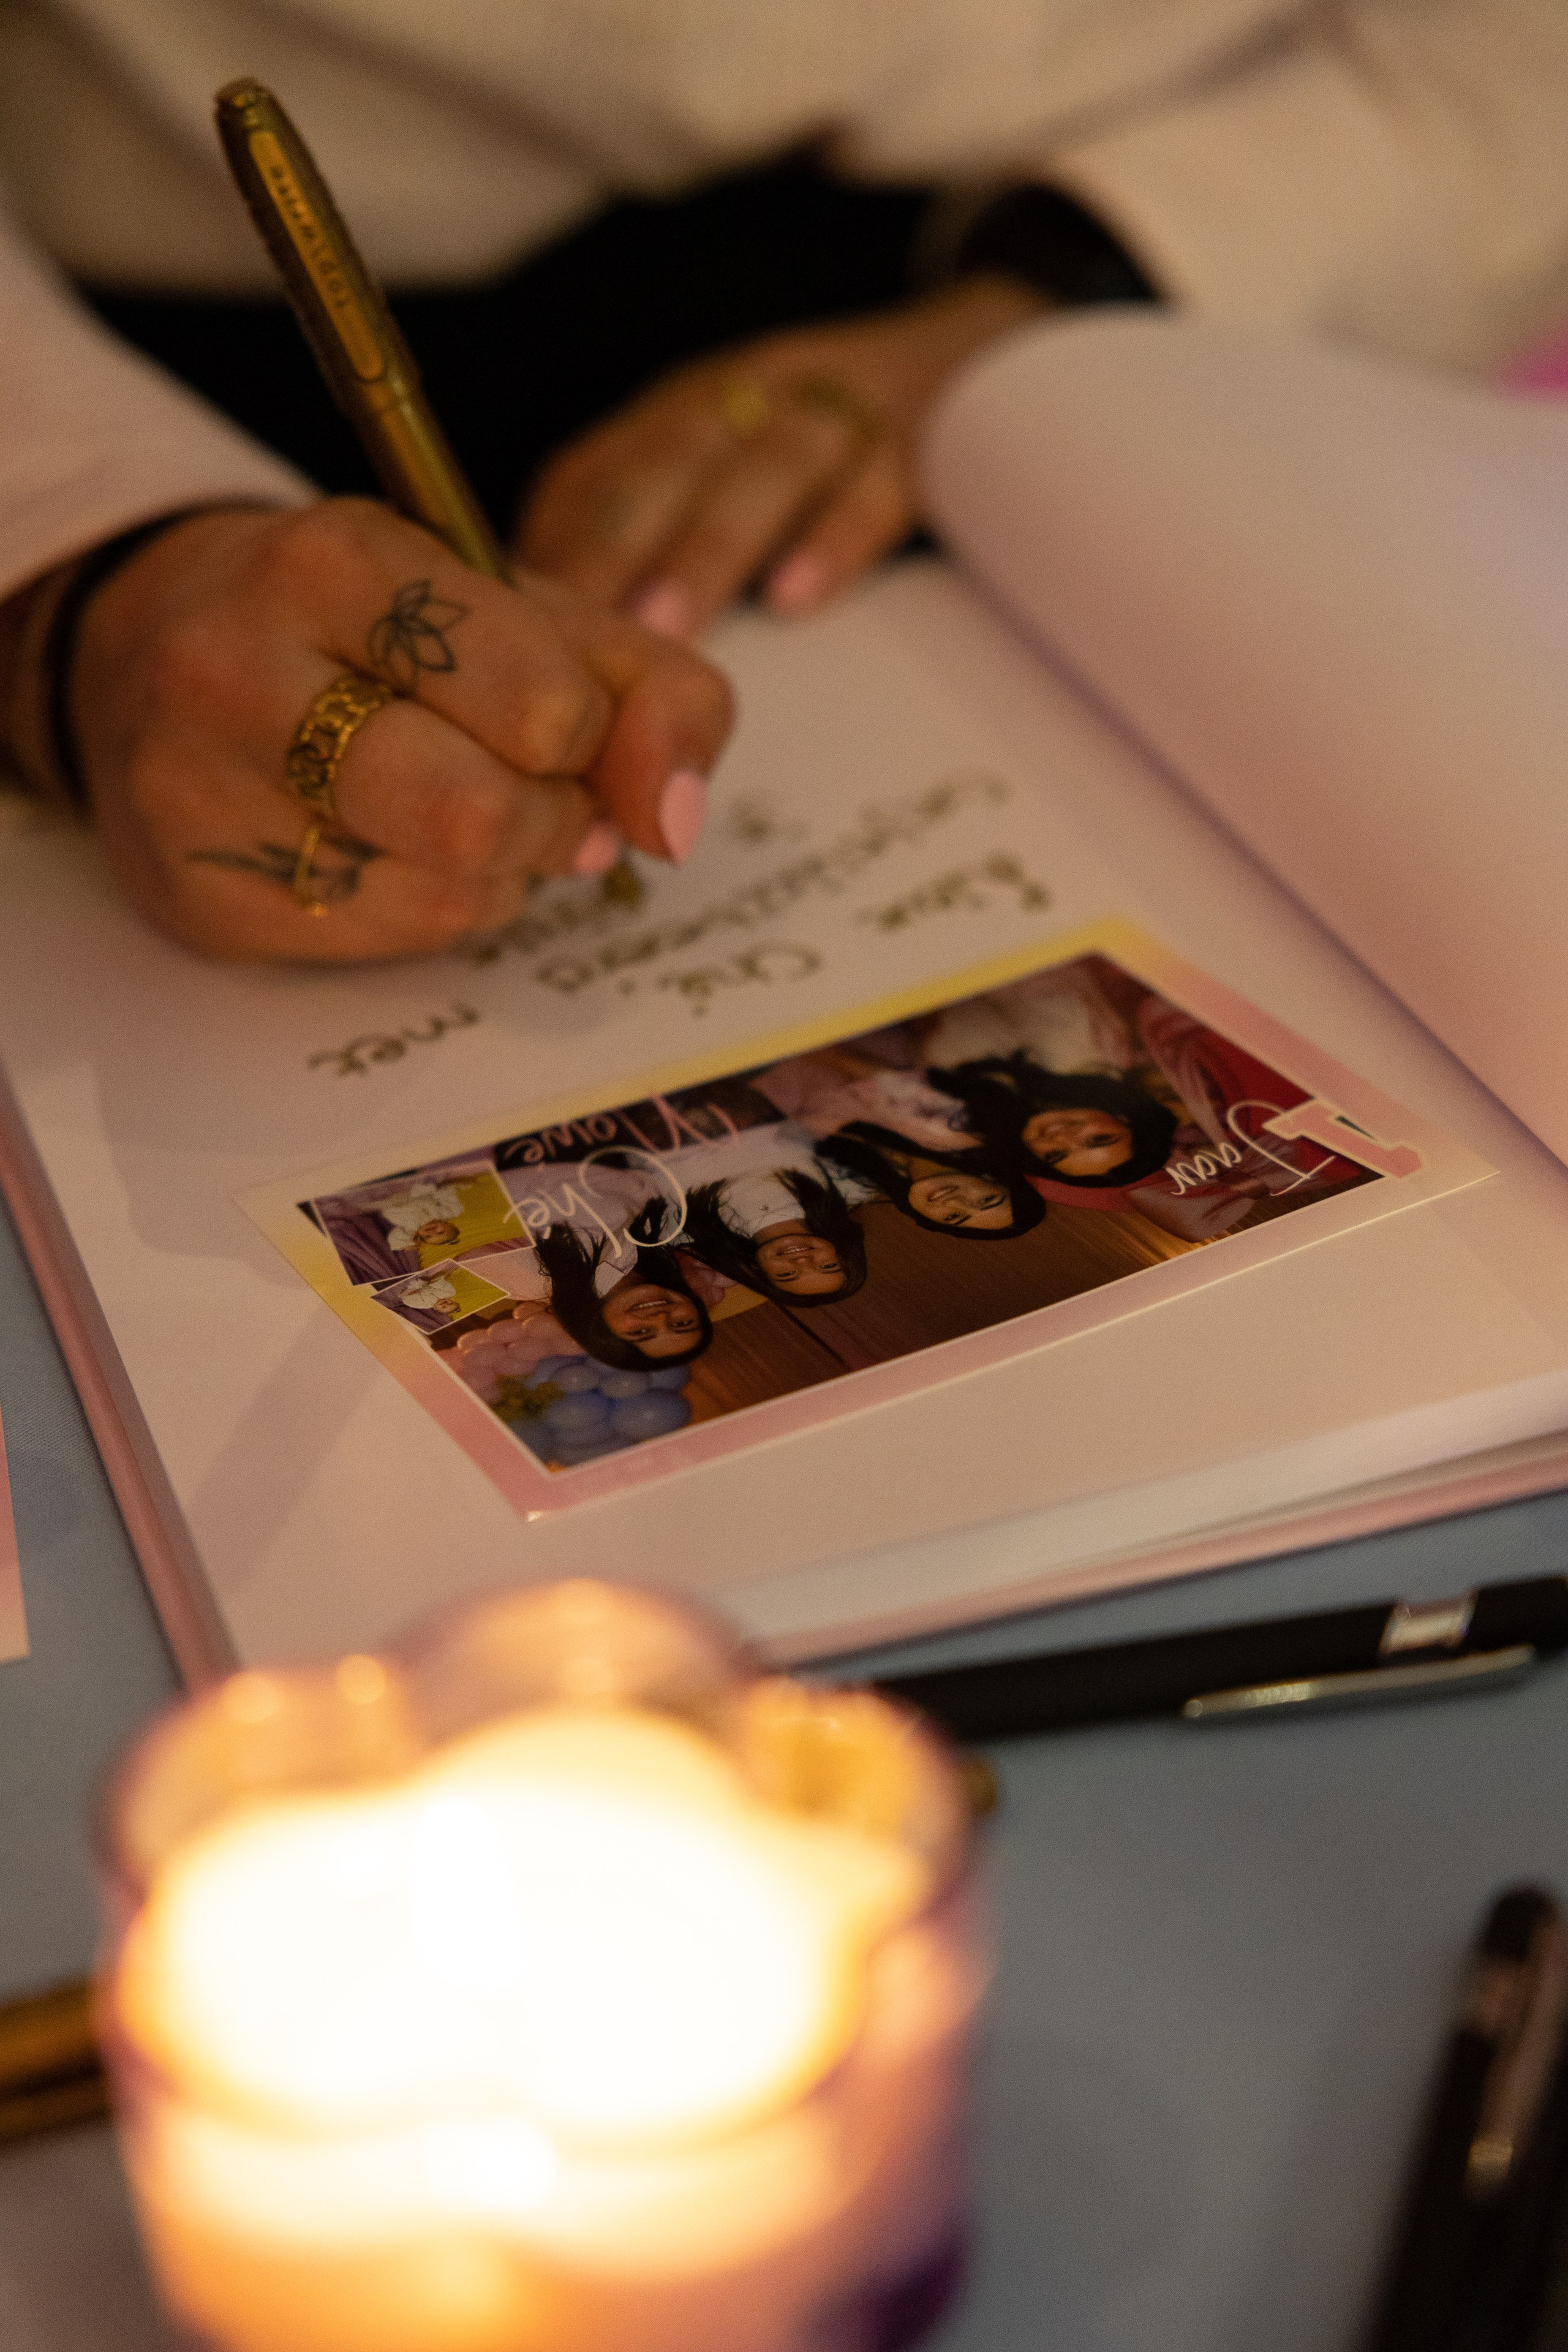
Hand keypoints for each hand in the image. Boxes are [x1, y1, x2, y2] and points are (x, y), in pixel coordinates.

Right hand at [68, 500, 732, 959]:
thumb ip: (655, 693)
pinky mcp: (199, 898)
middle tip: (535, 791)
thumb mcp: (535, 615)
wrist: (164, 656)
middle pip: (483, 816)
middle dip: (551, 821)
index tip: (565, 721)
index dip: (588, 735)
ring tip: (456, 809)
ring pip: (444, 894)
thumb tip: (674, 823)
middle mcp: (238, 669)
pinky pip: (387, 943)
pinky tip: (394, 851)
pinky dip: (434, 910)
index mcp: (333, 561)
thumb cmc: (382, 634)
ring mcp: (199, 793)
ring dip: (499, 873)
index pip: (545, 705)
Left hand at [518, 277, 1046, 639]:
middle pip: (669, 461)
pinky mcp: (923, 437)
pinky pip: (876, 481)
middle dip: (616, 542)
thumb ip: (657, 548)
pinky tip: (798, 596)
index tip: (514, 627)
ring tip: (664, 626)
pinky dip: (836, 536)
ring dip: (706, 545)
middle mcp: (748, 399)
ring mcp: (836, 412)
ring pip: (762, 467)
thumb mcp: (730, 474)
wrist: (983, 353)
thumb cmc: (825, 453)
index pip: (601, 469)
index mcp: (683, 418)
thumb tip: (567, 664)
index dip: (555, 544)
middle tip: (572, 632)